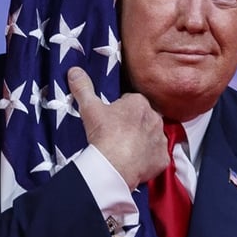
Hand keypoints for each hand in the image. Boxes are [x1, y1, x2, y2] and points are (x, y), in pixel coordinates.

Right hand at [67, 66, 168, 187]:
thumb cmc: (104, 135)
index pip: (131, 101)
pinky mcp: (162, 158)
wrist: (114, 166)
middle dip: (133, 124)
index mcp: (140, 103)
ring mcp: (160, 139)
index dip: (120, 110)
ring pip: (152, 136)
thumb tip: (74, 71)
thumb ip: (83, 87)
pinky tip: (135, 162)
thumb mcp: (90, 108)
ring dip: (142, 141)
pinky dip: (149, 159)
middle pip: (144, 118)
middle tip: (117, 135)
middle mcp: (155, 118)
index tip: (110, 119)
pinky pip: (157, 156)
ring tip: (125, 150)